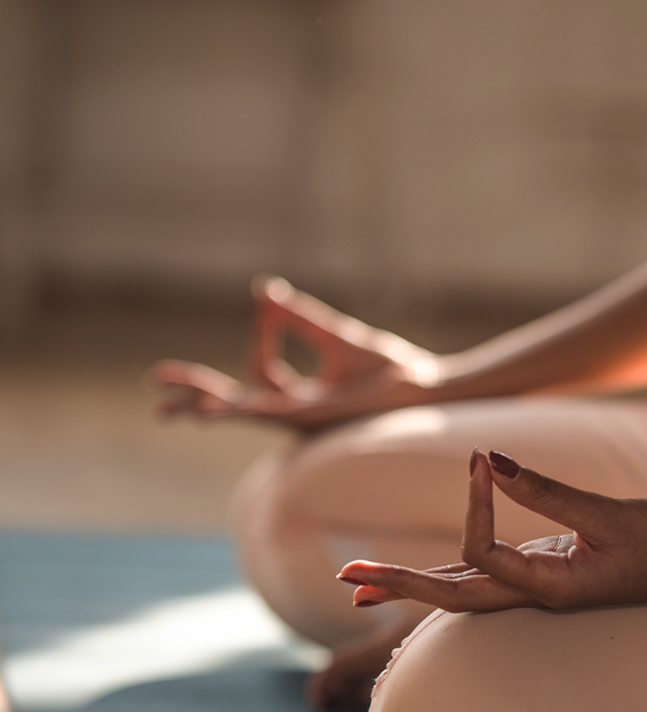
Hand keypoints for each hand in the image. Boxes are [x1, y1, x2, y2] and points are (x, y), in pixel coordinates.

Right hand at [148, 275, 441, 430]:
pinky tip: (213, 410)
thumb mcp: (336, 337)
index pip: (259, 371)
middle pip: (234, 405)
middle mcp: (296, 413)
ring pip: (244, 413)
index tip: (267, 304)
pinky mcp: (316, 418)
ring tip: (173, 407)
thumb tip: (264, 292)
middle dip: (196, 395)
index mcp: (300, 398)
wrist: (424, 384)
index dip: (259, 334)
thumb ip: (299, 318)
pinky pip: (269, 414)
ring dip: (209, 406)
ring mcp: (303, 419)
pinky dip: (239, 410)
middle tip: (156, 388)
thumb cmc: (390, 367)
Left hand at [336, 450, 646, 613]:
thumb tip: (495, 462)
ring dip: (410, 587)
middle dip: (398, 587)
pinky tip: (420, 575)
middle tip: (346, 581)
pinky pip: (485, 580)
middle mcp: (538, 598)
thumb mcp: (613, 515)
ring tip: (357, 586)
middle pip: (452, 598)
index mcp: (553, 589)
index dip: (474, 504)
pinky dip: (446, 576)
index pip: (485, 552)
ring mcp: (540, 591)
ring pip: (462, 594)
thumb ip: (551, 493)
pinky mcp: (548, 576)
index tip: (483, 459)